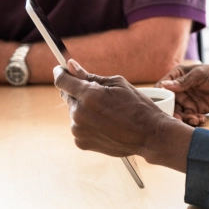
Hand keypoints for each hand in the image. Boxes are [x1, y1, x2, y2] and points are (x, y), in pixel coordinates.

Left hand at [54, 59, 170, 157]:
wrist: (148, 135)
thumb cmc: (137, 105)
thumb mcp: (117, 84)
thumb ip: (90, 76)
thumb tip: (72, 65)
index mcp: (89, 95)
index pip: (63, 81)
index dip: (60, 72)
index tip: (61, 68)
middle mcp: (79, 114)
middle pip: (67, 96)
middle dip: (77, 91)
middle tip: (98, 93)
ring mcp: (78, 130)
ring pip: (74, 111)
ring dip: (84, 108)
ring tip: (107, 112)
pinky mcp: (81, 142)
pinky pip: (78, 126)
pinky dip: (87, 122)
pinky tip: (105, 123)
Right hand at [156, 64, 208, 125]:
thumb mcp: (199, 75)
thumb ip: (183, 81)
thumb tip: (164, 85)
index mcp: (177, 76)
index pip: (161, 87)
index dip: (159, 96)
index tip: (161, 105)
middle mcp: (179, 89)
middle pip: (168, 103)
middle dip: (172, 112)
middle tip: (178, 118)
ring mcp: (186, 100)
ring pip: (178, 113)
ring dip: (184, 118)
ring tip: (194, 120)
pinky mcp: (194, 109)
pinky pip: (189, 117)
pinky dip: (193, 120)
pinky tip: (201, 119)